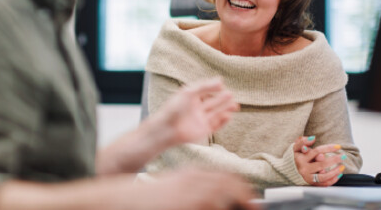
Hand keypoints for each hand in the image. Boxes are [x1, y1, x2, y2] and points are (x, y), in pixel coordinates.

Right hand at [140, 168, 258, 209]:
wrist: (125, 200)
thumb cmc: (151, 198)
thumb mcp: (178, 188)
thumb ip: (198, 190)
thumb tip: (220, 199)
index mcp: (193, 173)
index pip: (228, 177)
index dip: (244, 189)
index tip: (252, 200)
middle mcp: (194, 180)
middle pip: (231, 185)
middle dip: (247, 198)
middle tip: (254, 208)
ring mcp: (190, 193)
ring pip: (224, 197)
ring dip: (235, 204)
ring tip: (244, 209)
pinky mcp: (186, 204)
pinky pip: (211, 207)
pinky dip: (219, 208)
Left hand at [156, 77, 238, 144]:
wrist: (167, 128)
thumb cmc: (175, 108)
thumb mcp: (189, 92)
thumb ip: (205, 86)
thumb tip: (221, 81)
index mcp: (190, 99)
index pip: (204, 92)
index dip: (213, 88)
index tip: (222, 84)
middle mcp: (196, 109)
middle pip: (212, 103)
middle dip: (222, 99)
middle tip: (231, 94)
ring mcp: (200, 120)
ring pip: (216, 114)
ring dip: (225, 109)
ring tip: (235, 105)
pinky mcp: (203, 131)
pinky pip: (215, 126)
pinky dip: (222, 122)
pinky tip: (228, 116)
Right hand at [293, 139, 345, 185]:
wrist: (292, 168)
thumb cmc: (298, 155)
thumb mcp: (297, 147)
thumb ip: (302, 141)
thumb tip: (312, 138)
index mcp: (300, 158)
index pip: (316, 151)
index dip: (328, 148)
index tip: (338, 146)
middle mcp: (303, 168)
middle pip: (321, 164)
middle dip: (334, 160)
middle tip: (343, 156)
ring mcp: (308, 177)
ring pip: (323, 176)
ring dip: (334, 172)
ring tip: (342, 166)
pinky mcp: (312, 183)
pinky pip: (324, 184)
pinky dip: (332, 180)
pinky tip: (338, 175)